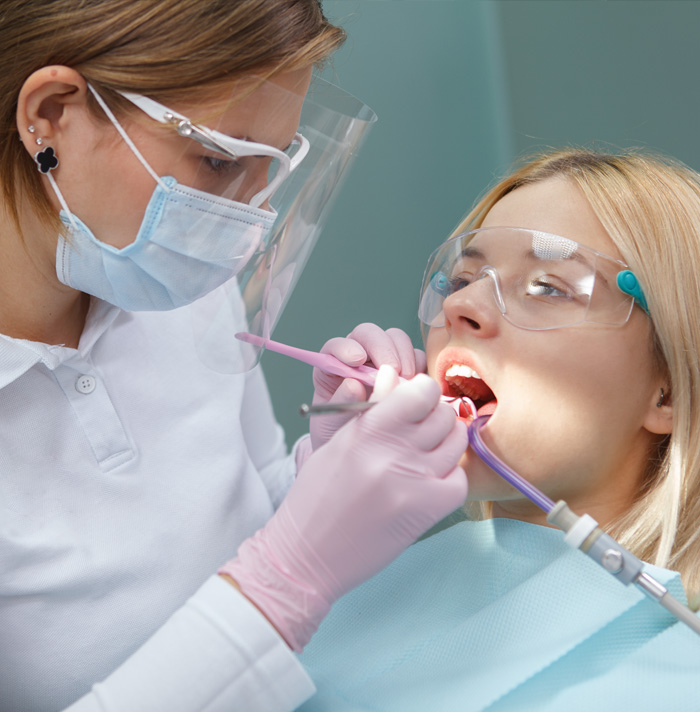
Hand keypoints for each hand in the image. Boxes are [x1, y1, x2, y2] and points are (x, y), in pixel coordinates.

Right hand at [220, 371, 467, 650]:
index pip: (421, 392)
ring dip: (445, 444)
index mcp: (367, 431)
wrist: (308, 554)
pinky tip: (429, 482)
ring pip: (455, 442)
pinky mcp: (428, 511)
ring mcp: (414, 483)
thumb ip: (370, 411)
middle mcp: (393, 453)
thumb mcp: (337, 442)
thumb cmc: (317, 496)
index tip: (417, 399)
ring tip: (424, 455)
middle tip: (420, 428)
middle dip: (435, 416)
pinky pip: (459, 479)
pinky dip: (449, 477)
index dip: (423, 391)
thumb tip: (396, 376)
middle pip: (444, 415)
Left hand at [310, 322, 426, 450]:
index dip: (346, 347)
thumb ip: (341, 403)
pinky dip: (419, 367)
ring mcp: (383, 361)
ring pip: (396, 339)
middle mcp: (358, 358)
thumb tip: (354, 385)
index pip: (336, 345)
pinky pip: (417, 356)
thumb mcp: (332, 424)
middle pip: (370, 334)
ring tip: (404, 381)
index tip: (356, 360)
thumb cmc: (339, 432)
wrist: (359, 451)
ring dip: (404, 356)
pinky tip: (416, 387)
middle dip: (382, 348)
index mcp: (333, 366)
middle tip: (392, 370)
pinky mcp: (405, 370)